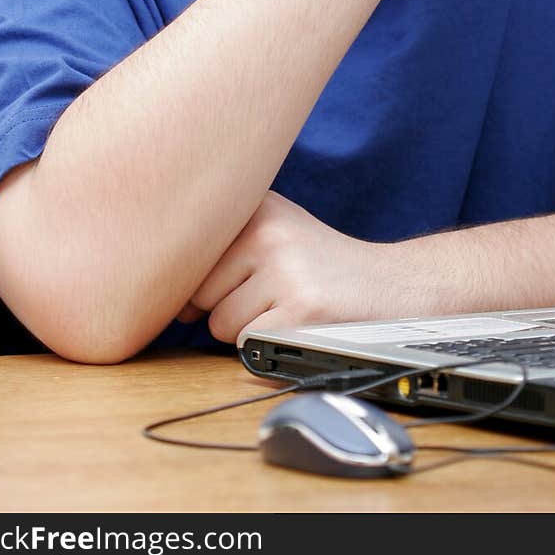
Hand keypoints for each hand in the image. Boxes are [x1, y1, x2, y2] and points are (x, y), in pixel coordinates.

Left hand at [176, 191, 399, 342]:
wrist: (391, 286)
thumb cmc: (320, 267)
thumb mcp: (275, 230)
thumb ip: (222, 244)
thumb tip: (163, 293)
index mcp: (256, 207)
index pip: (186, 255)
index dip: (197, 283)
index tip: (223, 284)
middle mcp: (268, 230)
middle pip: (196, 293)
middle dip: (221, 308)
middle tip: (267, 297)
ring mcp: (285, 269)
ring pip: (218, 324)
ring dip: (244, 330)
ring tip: (284, 308)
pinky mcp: (300, 310)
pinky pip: (247, 345)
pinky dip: (266, 347)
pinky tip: (298, 324)